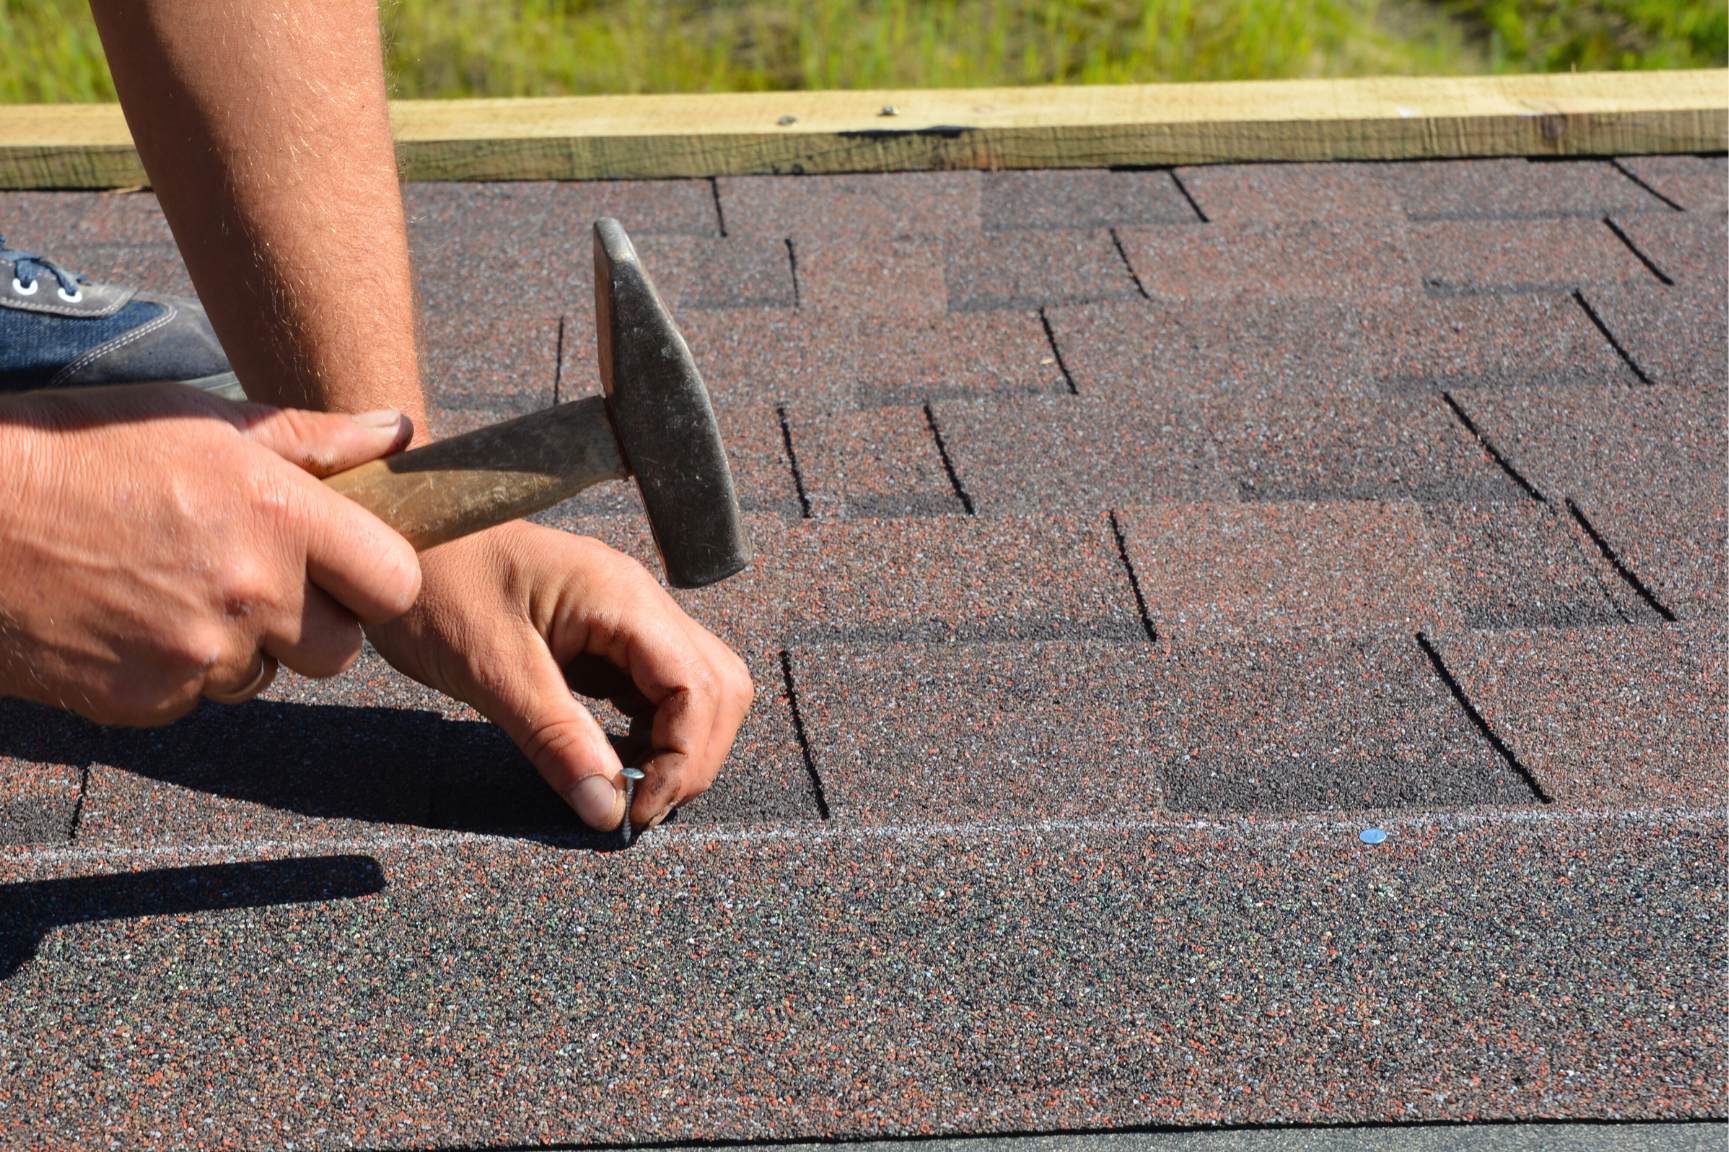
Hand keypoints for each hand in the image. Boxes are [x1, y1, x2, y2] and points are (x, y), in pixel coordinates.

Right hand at [0, 383, 419, 724]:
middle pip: (341, 650)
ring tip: (174, 585)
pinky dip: (176, 669)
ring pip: (265, 676)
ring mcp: (198, 656)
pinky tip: (131, 616)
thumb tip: (395, 431)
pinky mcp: (147, 701)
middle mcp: (250, 594)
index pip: (394, 583)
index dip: (376, 578)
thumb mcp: (201, 420)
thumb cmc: (80, 449)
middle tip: (258, 581)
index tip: (346, 566)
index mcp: (278, 516)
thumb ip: (312, 439)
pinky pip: (197, 697)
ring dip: (241, 646)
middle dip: (313, 624)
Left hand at [363, 521, 752, 832]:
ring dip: (676, 746)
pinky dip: (650, 732)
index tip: (637, 810)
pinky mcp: (606, 636)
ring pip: (696, 690)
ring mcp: (626, 617)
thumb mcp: (491, 670)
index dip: (685, 759)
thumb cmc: (434, 585)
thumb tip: (609, 811)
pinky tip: (611, 757)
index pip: (700, 687)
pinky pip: (656, 689)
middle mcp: (639, 602)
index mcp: (621, 598)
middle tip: (637, 805)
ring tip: (625, 787)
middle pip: (717, 688)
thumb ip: (556, 741)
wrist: (392, 540)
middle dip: (692, 757)